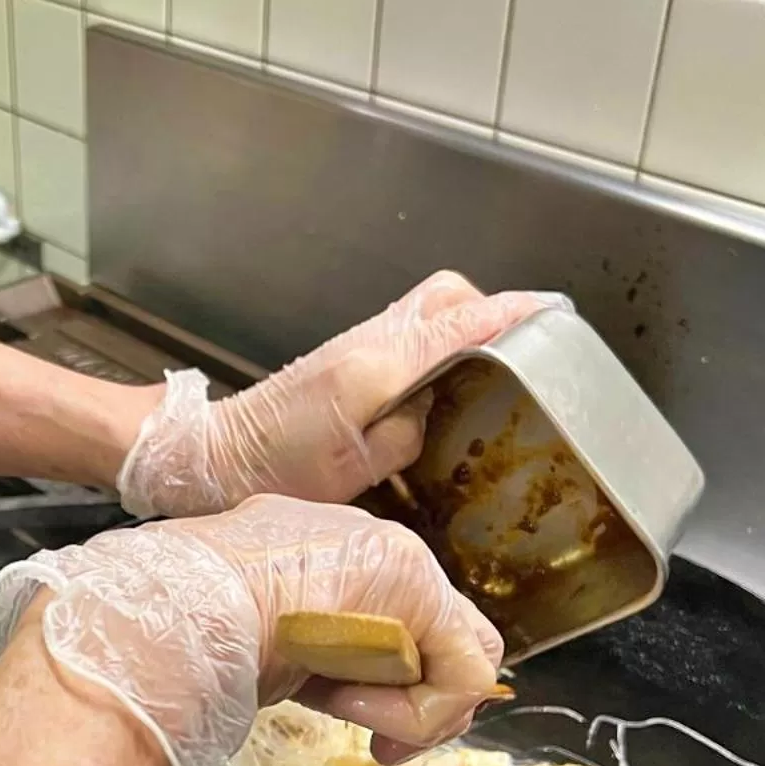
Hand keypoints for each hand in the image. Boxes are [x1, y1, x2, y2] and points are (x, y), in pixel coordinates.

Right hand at [0, 496, 502, 765]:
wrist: (178, 608)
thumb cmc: (186, 627)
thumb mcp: (250, 639)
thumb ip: (299, 651)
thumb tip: (324, 689)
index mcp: (322, 547)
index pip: (390, 615)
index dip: (384, 677)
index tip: (349, 712)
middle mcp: (370, 542)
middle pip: (441, 630)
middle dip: (419, 696)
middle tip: (378, 737)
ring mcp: (399, 559)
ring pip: (458, 654)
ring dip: (412, 709)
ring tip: (352, 718)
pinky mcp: (419, 587)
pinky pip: (461, 671)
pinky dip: (420, 713)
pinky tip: (357, 710)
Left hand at [115, 272, 557, 516]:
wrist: (212, 456)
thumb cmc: (271, 469)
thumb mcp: (349, 471)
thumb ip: (403, 438)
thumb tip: (431, 419)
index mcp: (377, 366)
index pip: (460, 325)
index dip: (511, 316)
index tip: (552, 312)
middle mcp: (368, 344)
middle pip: (446, 294)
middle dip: (490, 308)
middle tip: (524, 340)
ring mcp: (356, 346)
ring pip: (426, 310)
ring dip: (464, 324)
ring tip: (495, 360)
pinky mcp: (344, 359)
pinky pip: (405, 334)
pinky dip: (436, 343)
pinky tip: (442, 381)